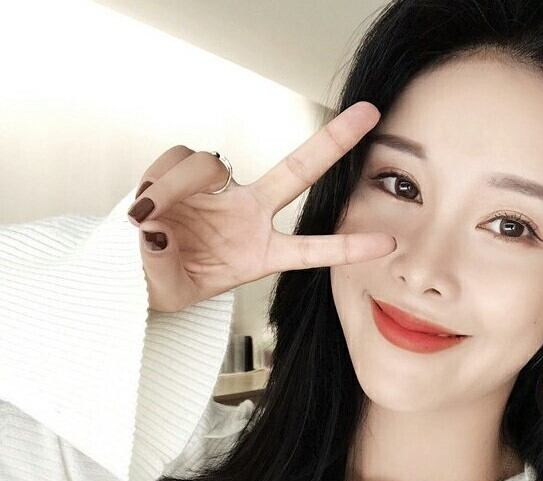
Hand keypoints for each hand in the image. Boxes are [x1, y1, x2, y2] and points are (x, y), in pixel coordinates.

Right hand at [127, 101, 395, 312]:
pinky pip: (177, 159)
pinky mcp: (186, 175)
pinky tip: (146, 202)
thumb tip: (156, 236)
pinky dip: (159, 178)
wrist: (140, 267)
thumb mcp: (170, 291)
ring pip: (211, 163)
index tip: (388, 242)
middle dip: (334, 141)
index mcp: (260, 255)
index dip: (349, 246)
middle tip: (369, 114)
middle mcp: (249, 216)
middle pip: (299, 171)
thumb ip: (164, 268)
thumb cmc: (167, 282)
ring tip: (151, 214)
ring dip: (178, 184)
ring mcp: (221, 192)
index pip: (312, 250)